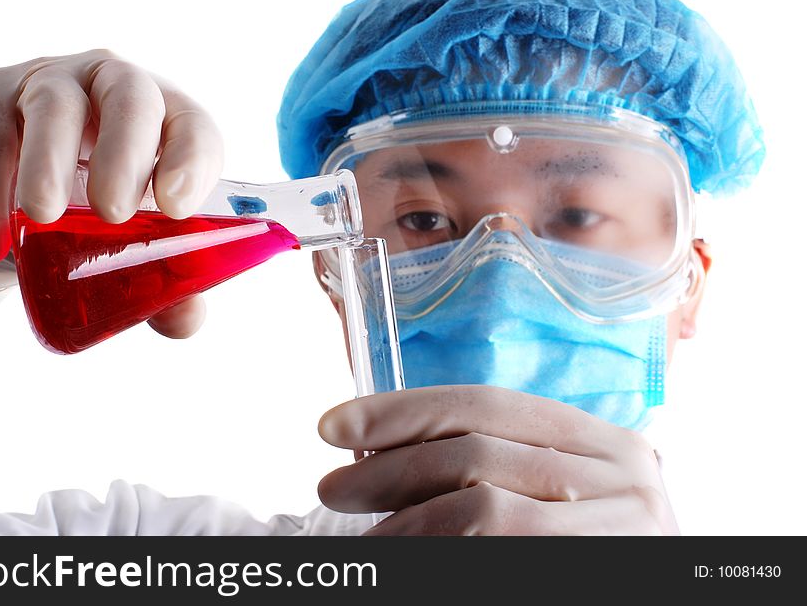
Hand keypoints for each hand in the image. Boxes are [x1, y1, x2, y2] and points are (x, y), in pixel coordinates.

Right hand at [0, 49, 223, 337]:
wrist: (5, 222)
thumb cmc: (88, 226)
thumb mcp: (127, 251)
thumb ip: (162, 283)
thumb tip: (184, 320)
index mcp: (163, 119)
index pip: (193, 123)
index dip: (193, 157)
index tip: (178, 208)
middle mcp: (110, 87)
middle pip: (128, 94)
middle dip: (125, 151)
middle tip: (113, 212)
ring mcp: (44, 86)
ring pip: (52, 105)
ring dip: (49, 162)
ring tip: (42, 216)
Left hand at [318, 384, 678, 534]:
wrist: (655, 591)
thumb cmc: (587, 546)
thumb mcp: (560, 495)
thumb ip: (500, 467)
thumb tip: (382, 452)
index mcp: (604, 439)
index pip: (487, 403)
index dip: (403, 411)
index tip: (336, 425)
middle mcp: (623, 471)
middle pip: (476, 450)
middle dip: (389, 466)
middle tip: (335, 487)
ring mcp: (622, 524)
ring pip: (481, 507)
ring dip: (405, 522)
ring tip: (367, 540)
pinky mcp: (607, 566)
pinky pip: (495, 547)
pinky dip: (435, 550)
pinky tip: (406, 554)